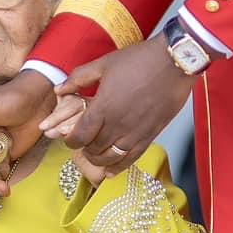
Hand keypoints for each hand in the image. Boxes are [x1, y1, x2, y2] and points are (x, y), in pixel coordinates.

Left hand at [42, 38, 191, 164]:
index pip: (79, 135)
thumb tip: (58, 89)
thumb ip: (79, 78)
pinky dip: (119, 167)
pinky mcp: (150, 135)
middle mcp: (117, 124)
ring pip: (111, 158)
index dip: (71, 141)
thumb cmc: (138, 60)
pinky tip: (111, 172)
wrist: (174, 62)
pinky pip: (132, 158)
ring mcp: (135, 132)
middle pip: (94, 149)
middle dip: (85, 149)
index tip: (70, 138)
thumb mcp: (104, 64)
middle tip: (83, 144)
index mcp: (103, 107)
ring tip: (95, 156)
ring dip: (99, 160)